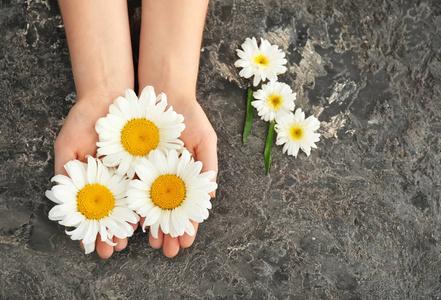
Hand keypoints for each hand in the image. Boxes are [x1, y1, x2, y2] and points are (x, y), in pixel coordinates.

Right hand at [54, 96, 137, 257]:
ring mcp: (130, 172)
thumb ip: (64, 169)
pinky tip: (151, 214)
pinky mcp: (147, 161)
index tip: (94, 248)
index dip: (93, 231)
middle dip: (115, 232)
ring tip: (135, 240)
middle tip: (117, 249)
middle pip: (114, 212)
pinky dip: (150, 199)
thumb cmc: (85, 120)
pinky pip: (149, 183)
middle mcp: (113, 180)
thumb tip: (59, 193)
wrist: (110, 96)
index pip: (93, 212)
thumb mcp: (68, 144)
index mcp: (93, 181)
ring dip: (134, 222)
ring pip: (133, 202)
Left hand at [142, 98, 217, 257]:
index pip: (189, 207)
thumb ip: (208, 165)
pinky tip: (135, 223)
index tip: (187, 242)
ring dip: (153, 227)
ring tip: (153, 245)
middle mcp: (170, 179)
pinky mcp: (133, 166)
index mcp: (188, 176)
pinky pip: (133, 190)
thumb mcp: (204, 138)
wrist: (163, 94)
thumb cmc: (189, 117)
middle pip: (170, 212)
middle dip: (170, 233)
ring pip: (151, 206)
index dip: (189, 226)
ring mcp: (151, 174)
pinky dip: (134, 207)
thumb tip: (210, 195)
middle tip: (168, 252)